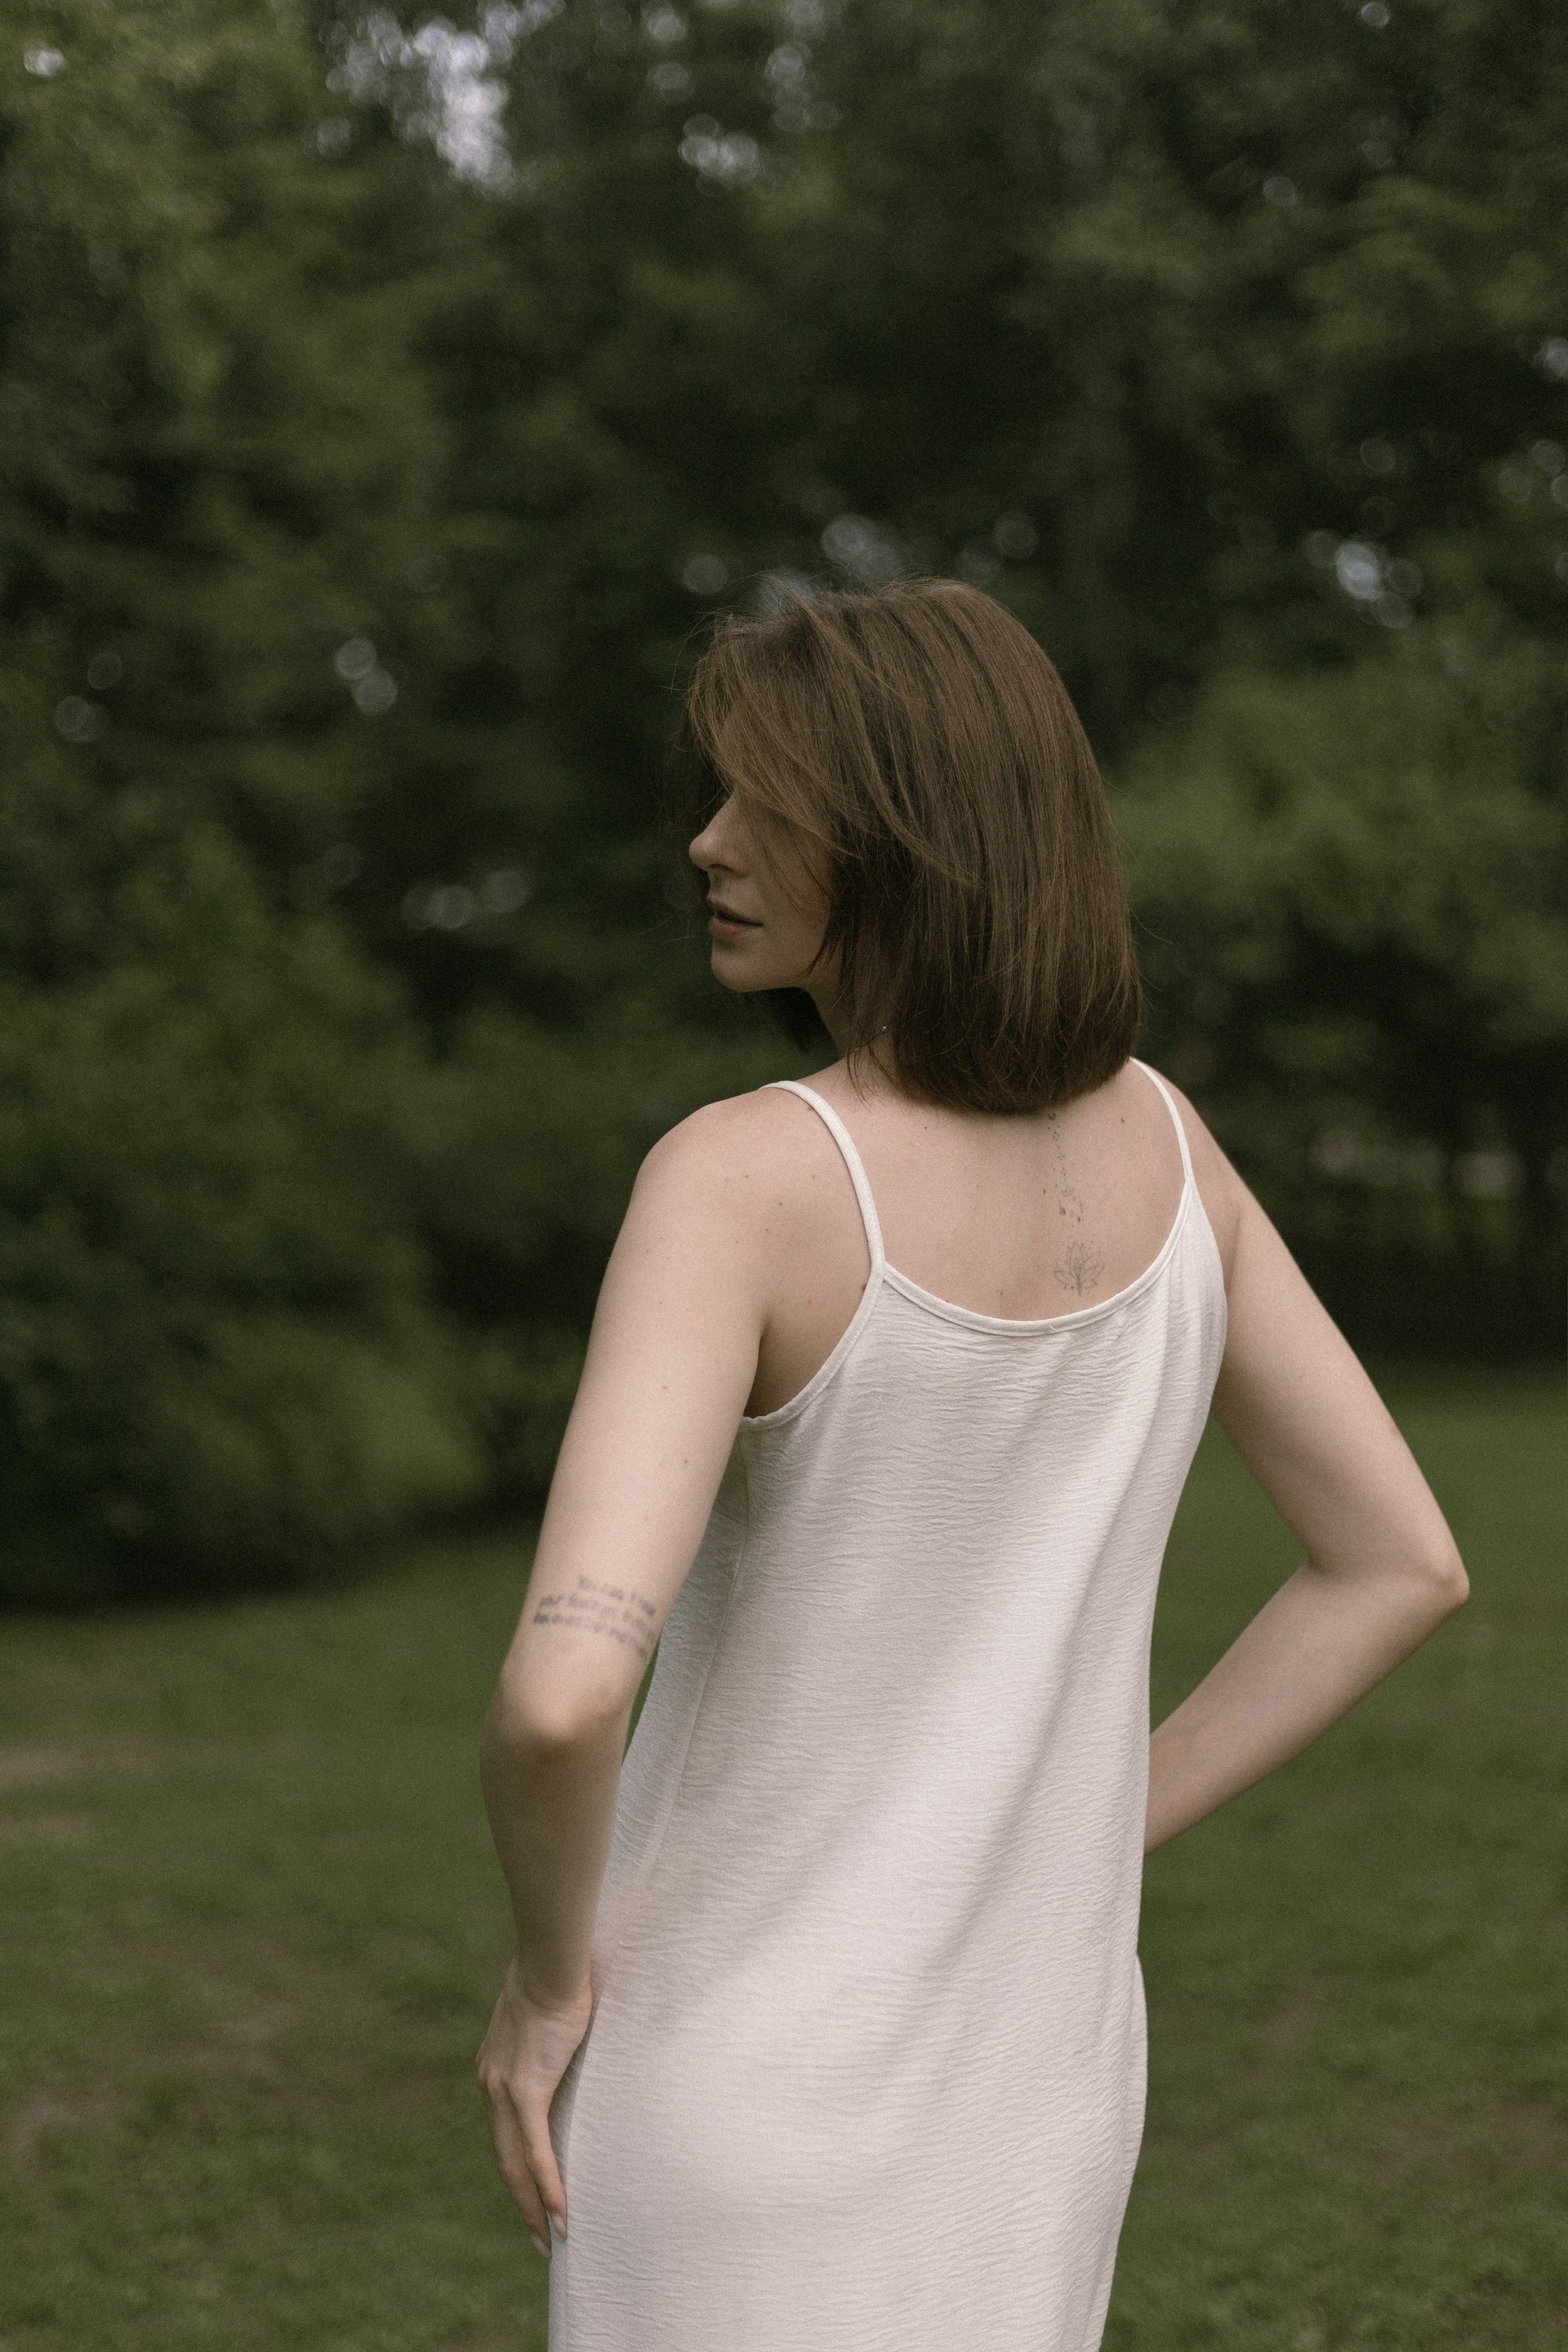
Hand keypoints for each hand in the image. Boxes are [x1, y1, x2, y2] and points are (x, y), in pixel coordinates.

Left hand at [477, 1957, 592, 2255]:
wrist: (551, 1962)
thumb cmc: (556, 1978)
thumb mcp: (543, 2018)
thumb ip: (546, 2041)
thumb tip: (567, 2040)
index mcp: (492, 2071)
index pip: (501, 2133)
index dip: (515, 2170)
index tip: (529, 2196)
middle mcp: (490, 2086)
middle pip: (503, 2160)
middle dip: (521, 2202)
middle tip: (539, 2237)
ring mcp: (505, 2090)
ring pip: (514, 2164)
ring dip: (532, 2205)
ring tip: (551, 2236)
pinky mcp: (527, 2089)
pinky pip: (536, 2151)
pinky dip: (548, 2185)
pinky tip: (560, 2212)